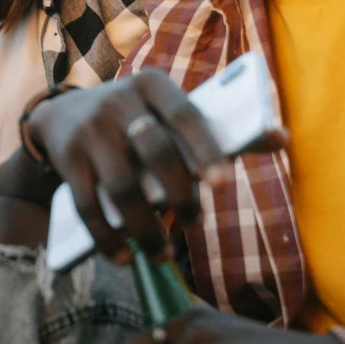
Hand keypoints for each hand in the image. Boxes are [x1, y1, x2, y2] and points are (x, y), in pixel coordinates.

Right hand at [25, 71, 283, 262]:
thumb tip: (281, 138)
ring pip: (123, 187)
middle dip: (180, 195)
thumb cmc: (138, 119)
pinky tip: (124, 258)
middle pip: (155, 152)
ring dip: (146, 228)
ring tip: (164, 254)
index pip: (185, 115)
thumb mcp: (168, 111)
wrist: (63, 113)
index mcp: (152, 85)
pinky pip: (89, 207)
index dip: (205, 149)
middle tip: (196, 223)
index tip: (224, 184)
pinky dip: (108, 239)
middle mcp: (118, 102)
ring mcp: (90, 132)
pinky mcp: (69, 161)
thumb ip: (217, 127)